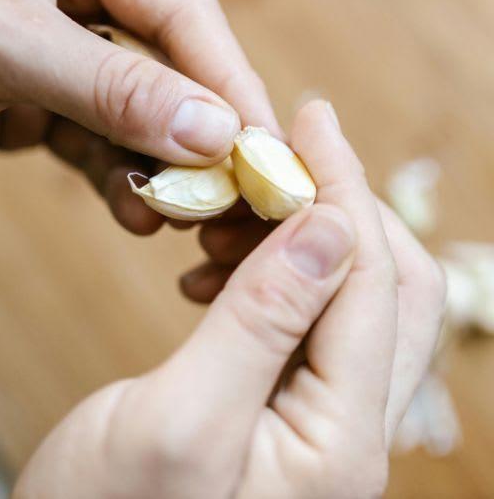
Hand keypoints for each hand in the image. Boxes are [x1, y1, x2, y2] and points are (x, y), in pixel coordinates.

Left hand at [0, 0, 280, 219]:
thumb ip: (107, 86)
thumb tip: (212, 127)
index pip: (175, 2)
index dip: (224, 73)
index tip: (263, 140)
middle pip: (165, 58)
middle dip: (199, 127)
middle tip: (238, 190)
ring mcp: (51, 46)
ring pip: (134, 108)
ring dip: (158, 162)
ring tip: (177, 212)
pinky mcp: (28, 100)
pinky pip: (92, 140)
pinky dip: (116, 177)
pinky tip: (134, 210)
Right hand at [14, 101, 444, 497]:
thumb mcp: (178, 419)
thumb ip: (260, 325)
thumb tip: (328, 225)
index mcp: (340, 444)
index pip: (372, 286)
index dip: (342, 192)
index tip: (304, 121)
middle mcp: (347, 439)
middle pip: (386, 294)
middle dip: (340, 208)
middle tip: (280, 149)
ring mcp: (314, 436)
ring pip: (346, 309)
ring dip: (301, 243)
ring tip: (229, 212)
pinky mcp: (276, 427)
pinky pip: (301, 335)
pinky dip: (268, 283)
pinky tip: (208, 273)